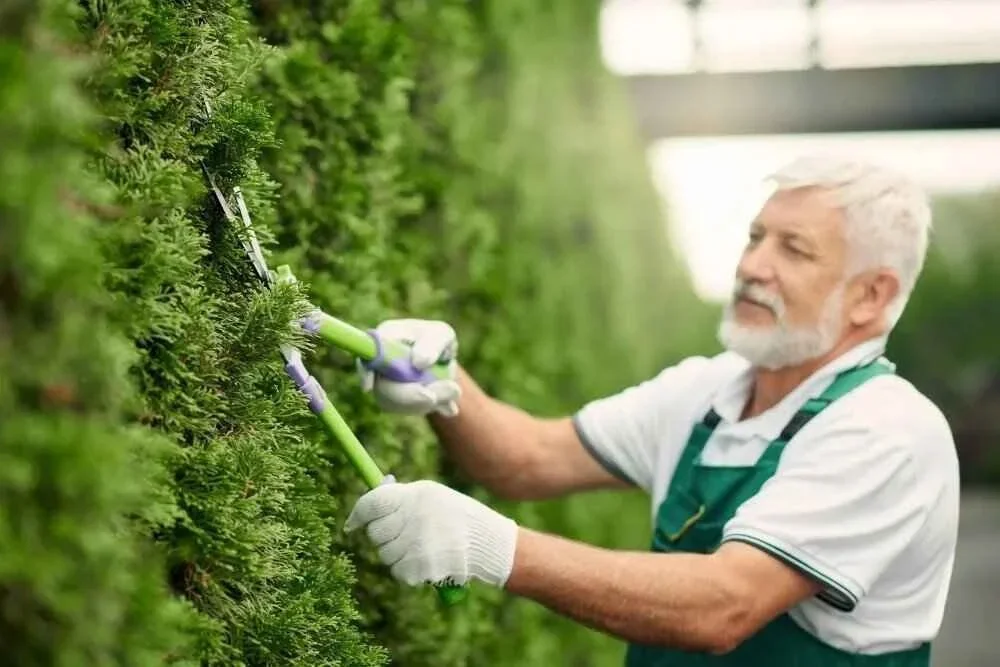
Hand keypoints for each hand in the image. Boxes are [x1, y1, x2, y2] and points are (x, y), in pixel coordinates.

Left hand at [344, 479, 517, 587]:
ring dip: (397, 554)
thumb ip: (403, 496)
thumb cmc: (458, 517)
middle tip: (402, 535)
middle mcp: (413, 518)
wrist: (489, 544)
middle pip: (375, 532)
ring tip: (422, 547)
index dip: (358, 513)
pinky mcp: (420, 567)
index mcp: (415, 496)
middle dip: (384, 536)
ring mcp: (417, 543)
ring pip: (385, 554)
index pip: (373, 503)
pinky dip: (408, 571)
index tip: (354, 523)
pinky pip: (398, 572)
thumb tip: (376, 489)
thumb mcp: (433, 497)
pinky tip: (428, 561)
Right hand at [357, 318, 461, 416]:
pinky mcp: (390, 399)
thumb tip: (418, 363)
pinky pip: (402, 410)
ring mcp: (382, 381)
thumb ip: (433, 344)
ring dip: (423, 402)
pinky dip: (425, 407)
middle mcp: (378, 360)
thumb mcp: (442, 335)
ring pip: (392, 402)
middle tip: (434, 397)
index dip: (366, 370)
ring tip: (452, 391)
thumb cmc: (439, 340)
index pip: (368, 353)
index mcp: (386, 337)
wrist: (442, 360)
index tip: (369, 386)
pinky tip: (444, 401)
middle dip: (408, 395)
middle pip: (381, 385)